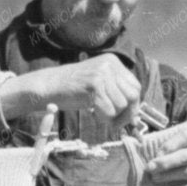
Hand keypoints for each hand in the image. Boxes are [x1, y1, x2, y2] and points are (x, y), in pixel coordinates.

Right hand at [17, 56, 145, 123]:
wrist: (49, 85)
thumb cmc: (74, 89)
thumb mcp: (99, 86)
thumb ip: (117, 96)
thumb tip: (136, 119)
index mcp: (113, 62)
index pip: (135, 86)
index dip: (134, 105)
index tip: (127, 117)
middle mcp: (110, 65)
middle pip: (132, 96)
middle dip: (127, 113)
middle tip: (115, 123)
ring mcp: (102, 74)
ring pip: (122, 105)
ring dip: (113, 116)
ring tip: (99, 115)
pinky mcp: (94, 85)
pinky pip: (110, 110)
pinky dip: (104, 118)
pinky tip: (93, 113)